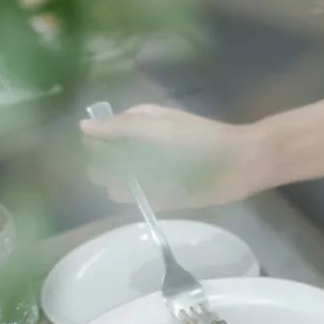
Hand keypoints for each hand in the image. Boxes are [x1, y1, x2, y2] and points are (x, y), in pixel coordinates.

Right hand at [80, 104, 269, 208]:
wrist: (240, 164)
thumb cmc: (200, 140)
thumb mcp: (158, 127)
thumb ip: (121, 127)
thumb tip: (83, 126)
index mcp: (139, 124)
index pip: (101, 134)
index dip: (97, 145)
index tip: (102, 153)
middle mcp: (142, 148)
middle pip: (107, 161)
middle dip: (108, 168)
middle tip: (128, 170)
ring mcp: (153, 172)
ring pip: (121, 183)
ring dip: (124, 186)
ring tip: (147, 181)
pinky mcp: (165, 194)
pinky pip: (142, 199)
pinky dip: (143, 199)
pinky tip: (155, 194)